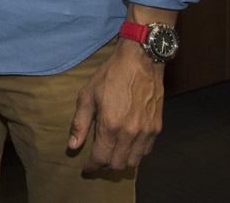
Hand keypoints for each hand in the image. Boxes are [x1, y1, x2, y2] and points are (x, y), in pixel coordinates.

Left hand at [68, 42, 163, 170]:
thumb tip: (73, 146)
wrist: (140, 62)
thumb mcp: (88, 95)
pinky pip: (146, 151)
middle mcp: (130, 134)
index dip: (92, 166)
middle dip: (106, 165)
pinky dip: (136, 153)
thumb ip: (80, 123)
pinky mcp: (157, 128)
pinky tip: (127, 144)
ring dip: (122, 161)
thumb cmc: (110, 76)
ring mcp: (146, 133)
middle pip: (118, 164)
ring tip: (112, 153)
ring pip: (134, 161)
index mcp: (111, 126)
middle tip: (98, 158)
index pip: (101, 158)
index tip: (86, 168)